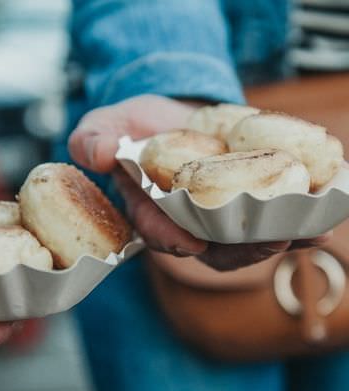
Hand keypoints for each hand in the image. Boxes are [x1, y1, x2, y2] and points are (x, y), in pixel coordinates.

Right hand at [69, 94, 328, 270]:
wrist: (173, 115)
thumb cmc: (135, 126)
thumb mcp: (107, 126)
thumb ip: (93, 139)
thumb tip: (97, 153)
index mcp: (150, 212)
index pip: (159, 233)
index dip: (172, 239)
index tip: (190, 242)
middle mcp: (187, 223)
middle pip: (214, 249)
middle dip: (242, 249)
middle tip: (270, 241)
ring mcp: (220, 217)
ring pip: (248, 241)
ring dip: (280, 238)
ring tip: (309, 231)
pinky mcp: (247, 201)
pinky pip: (272, 217)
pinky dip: (297, 220)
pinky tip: (322, 216)